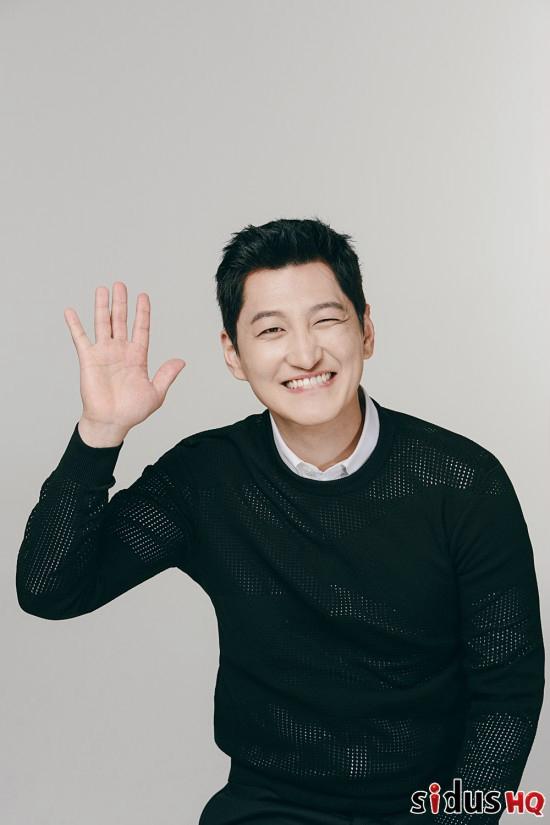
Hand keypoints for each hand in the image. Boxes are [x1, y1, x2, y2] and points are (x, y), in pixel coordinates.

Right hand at [64, 282, 185, 436]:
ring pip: (103, 324)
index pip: (141, 328)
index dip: (142, 312)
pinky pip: (80, 338)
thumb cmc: (132, 411)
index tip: (143, 296)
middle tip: (120, 284)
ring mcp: (104, 353)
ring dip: (102, 306)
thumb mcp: (156, 393)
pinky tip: (71, 311)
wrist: (112, 422)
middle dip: (121, 302)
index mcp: (137, 356)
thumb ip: (166, 375)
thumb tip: (181, 361)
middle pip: (121, 320)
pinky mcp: (89, 359)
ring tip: (102, 289)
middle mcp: (120, 351)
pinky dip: (75, 325)